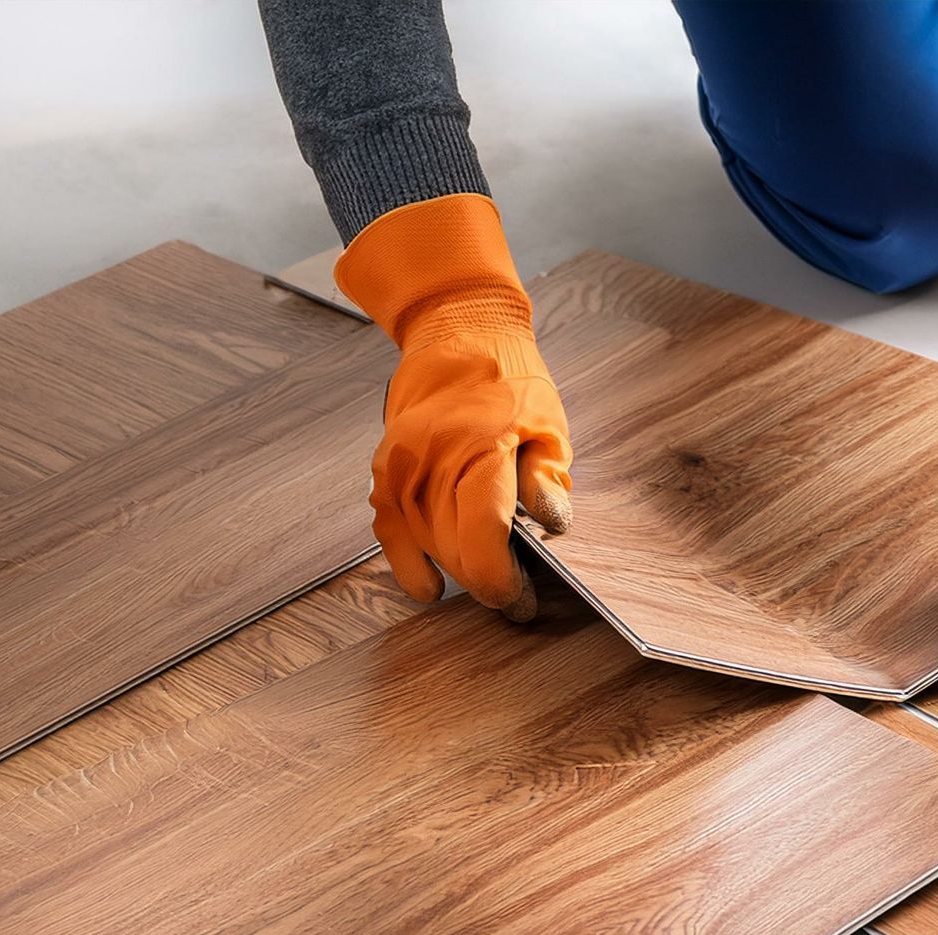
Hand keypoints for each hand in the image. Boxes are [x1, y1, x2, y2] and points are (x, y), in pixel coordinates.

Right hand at [335, 194, 572, 619]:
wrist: (458, 329)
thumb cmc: (512, 377)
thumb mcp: (551, 424)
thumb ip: (549, 478)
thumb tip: (551, 525)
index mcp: (480, 449)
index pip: (483, 536)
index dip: (501, 581)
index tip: (521, 602)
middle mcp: (432, 460)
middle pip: (451, 548)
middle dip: (484, 583)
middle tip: (515, 601)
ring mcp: (402, 465)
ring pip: (421, 542)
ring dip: (452, 571)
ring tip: (484, 584)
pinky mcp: (385, 467)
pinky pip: (388, 527)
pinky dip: (405, 560)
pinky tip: (427, 584)